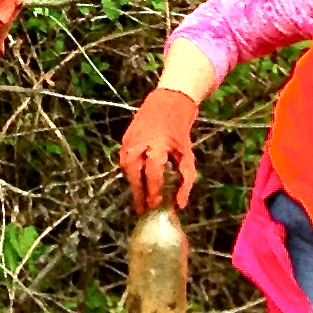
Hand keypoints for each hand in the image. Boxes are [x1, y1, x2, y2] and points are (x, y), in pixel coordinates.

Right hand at [119, 86, 198, 215]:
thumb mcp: (187, 155)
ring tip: (139, 200)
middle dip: (138, 192)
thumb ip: (186, 180)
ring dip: (132, 184)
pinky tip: (137, 183)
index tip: (156, 206)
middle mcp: (139, 143)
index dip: (154, 191)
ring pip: (126, 167)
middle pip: (133, 172)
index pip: (152, 173)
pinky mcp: (125, 139)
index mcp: (157, 145)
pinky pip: (125, 160)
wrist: (167, 102)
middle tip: (142, 210)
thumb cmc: (179, 132)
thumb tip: (180, 205)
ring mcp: (129, 140)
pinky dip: (130, 174)